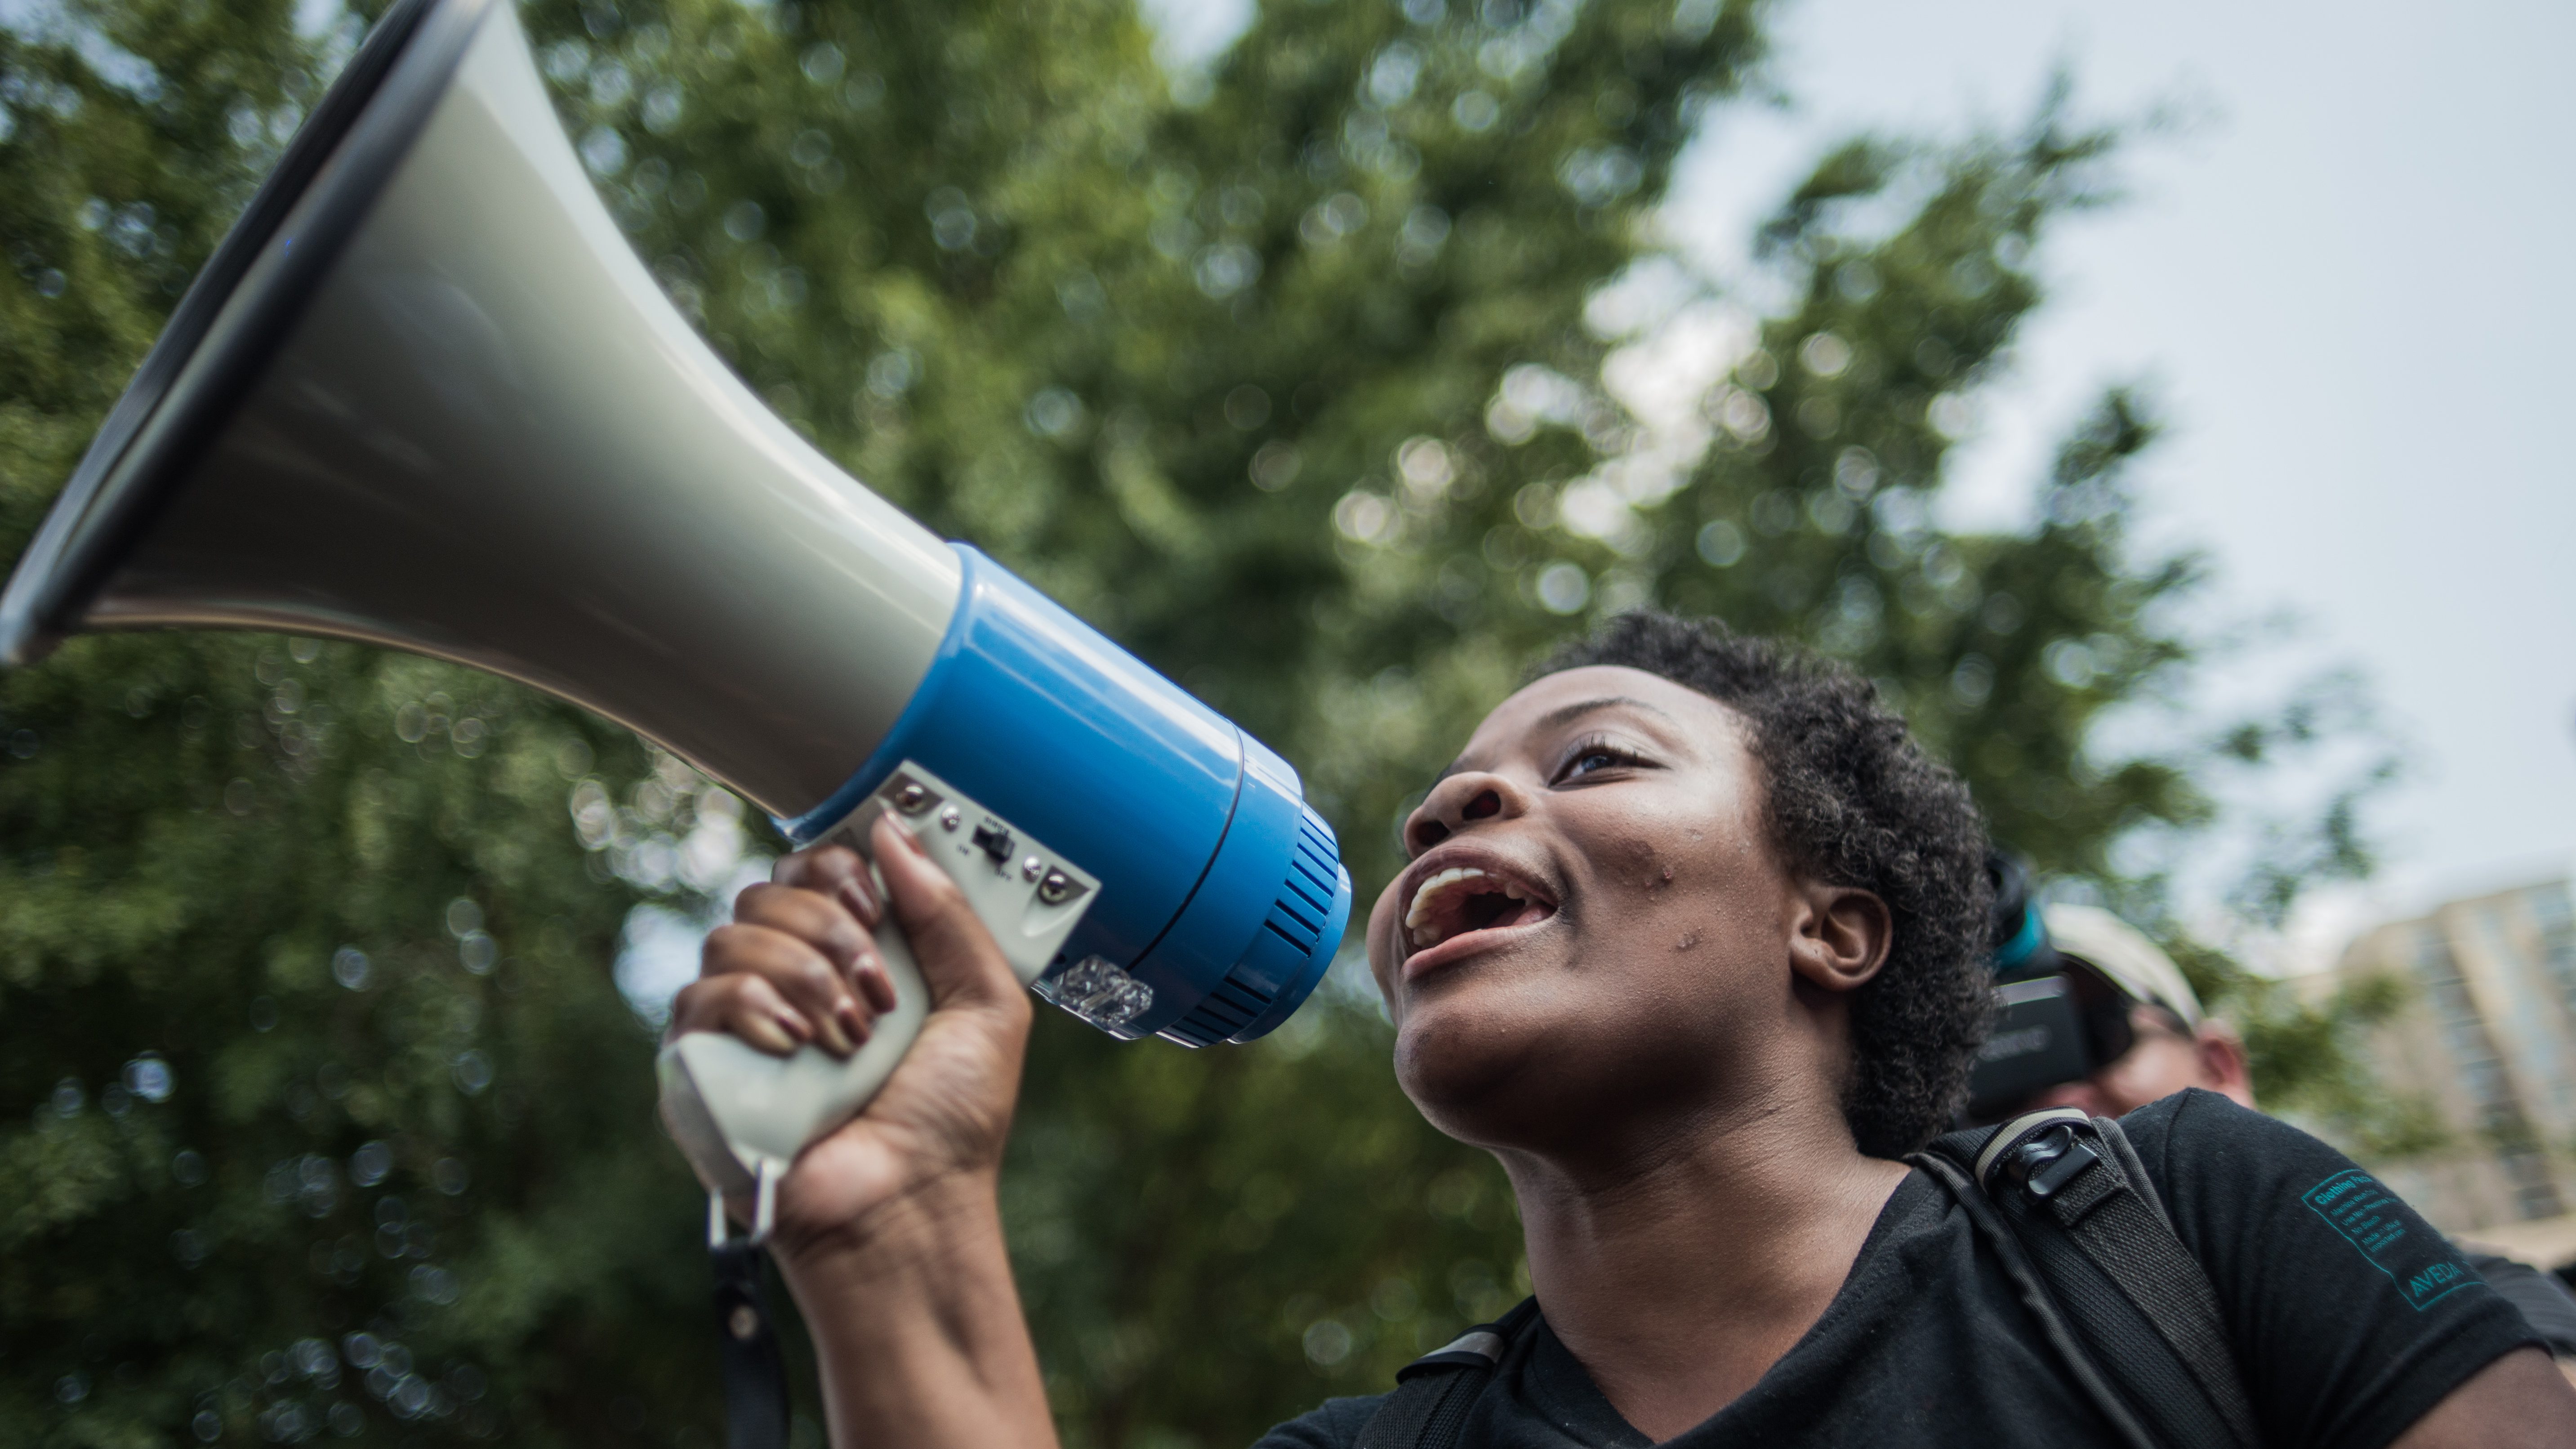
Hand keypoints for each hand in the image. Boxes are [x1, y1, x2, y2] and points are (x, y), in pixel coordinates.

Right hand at [668, 813, 1034, 1257]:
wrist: (912, 1206)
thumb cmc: (953, 1121)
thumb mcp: (987, 1003)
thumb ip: (949, 912)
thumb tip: (893, 829)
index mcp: (854, 957)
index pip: (812, 868)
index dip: (839, 872)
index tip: (877, 912)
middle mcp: (792, 979)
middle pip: (769, 890)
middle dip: (831, 932)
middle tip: (876, 994)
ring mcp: (743, 1022)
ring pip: (732, 934)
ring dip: (805, 979)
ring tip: (849, 1041)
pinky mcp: (702, 1067)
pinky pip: (699, 997)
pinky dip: (753, 1008)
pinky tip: (795, 1049)